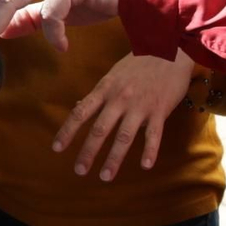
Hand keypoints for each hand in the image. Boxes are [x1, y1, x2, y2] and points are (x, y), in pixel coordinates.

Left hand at [52, 50, 193, 180]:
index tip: (56, 148)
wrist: (169, 50)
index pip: (81, 113)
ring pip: (124, 136)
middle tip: (79, 171)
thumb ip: (98, 94)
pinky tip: (145, 166)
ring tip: (105, 176)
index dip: (67, 131)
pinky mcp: (159, 110)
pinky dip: (149, 151)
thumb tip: (78, 108)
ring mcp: (140, 106)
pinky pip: (154, 135)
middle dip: (88, 151)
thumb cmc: (138, 63)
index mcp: (105, 89)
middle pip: (100, 129)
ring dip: (114, 158)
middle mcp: (119, 99)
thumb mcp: (113, 75)